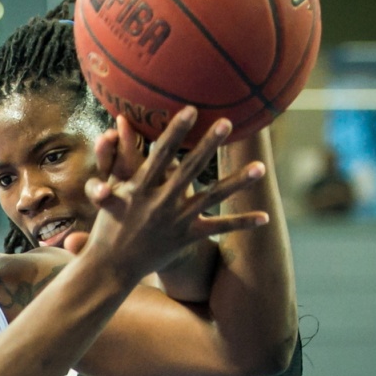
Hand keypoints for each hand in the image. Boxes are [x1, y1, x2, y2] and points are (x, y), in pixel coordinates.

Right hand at [80, 107, 268, 279]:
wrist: (112, 266)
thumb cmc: (109, 222)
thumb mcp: (109, 189)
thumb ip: (118, 156)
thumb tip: (120, 121)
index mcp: (139, 188)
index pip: (160, 154)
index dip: (176, 131)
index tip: (190, 110)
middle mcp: (160, 203)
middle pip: (190, 169)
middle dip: (208, 145)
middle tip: (227, 122)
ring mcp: (177, 221)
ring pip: (212, 197)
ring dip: (237, 182)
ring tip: (261, 167)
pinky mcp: (188, 237)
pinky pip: (218, 228)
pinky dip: (241, 223)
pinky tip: (265, 217)